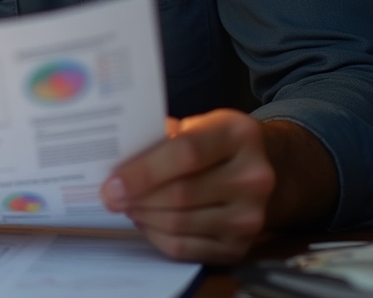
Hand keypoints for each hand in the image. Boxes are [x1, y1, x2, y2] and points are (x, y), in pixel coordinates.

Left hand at [100, 109, 274, 263]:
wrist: (262, 168)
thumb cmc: (216, 140)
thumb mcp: (198, 123)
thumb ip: (163, 136)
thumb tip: (117, 158)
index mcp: (238, 134)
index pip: (186, 153)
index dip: (144, 171)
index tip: (112, 183)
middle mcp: (253, 177)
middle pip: (181, 194)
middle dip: (137, 198)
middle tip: (110, 196)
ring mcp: (251, 216)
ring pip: (181, 224)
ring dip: (144, 217)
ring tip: (127, 204)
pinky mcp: (242, 246)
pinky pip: (188, 249)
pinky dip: (157, 237)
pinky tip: (145, 221)